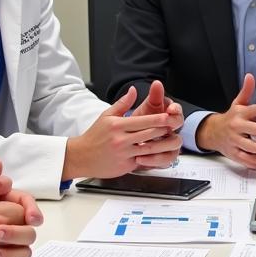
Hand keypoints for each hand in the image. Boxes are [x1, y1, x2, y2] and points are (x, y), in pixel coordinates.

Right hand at [64, 86, 181, 178]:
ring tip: (171, 139)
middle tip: (174, 126)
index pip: (143, 120)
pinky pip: (143, 160)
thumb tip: (133, 90)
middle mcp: (120, 139)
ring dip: (162, 144)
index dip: (158, 119)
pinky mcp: (125, 166)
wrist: (81, 156)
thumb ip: (122, 103)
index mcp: (117, 125)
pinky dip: (153, 157)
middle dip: (164, 130)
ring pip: (149, 148)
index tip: (169, 116)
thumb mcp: (106, 116)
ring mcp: (123, 154)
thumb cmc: (94, 135)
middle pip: (149, 134)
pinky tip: (161, 153)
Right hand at [194, 73, 255, 167]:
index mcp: (241, 113)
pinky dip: (253, 161)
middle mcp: (237, 126)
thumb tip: (250, 76)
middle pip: (254, 129)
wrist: (213, 132)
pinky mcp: (232, 152)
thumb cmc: (231, 118)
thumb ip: (247, 91)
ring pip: (248, 146)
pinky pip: (243, 158)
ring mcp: (234, 140)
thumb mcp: (239, 103)